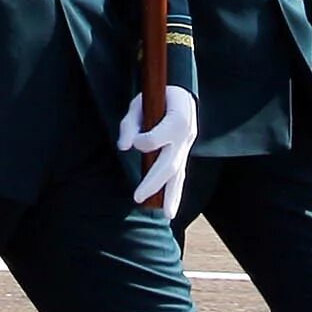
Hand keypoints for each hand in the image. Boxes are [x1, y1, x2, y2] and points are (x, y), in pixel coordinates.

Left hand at [117, 83, 197, 216]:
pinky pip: (180, 176)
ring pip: (179, 174)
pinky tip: (170, 210)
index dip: (141, 140)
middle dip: (153, 181)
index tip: (133, 140)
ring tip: (167, 215)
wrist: (182, 96)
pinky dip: (175, 193)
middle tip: (137, 196)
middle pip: (170, 163)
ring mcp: (187, 147)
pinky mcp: (184, 154)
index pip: (156, 139)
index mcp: (178, 118)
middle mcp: (186, 136)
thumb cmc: (158, 97)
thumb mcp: (140, 102)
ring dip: (172, 195)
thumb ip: (130, 123)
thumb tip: (124, 147)